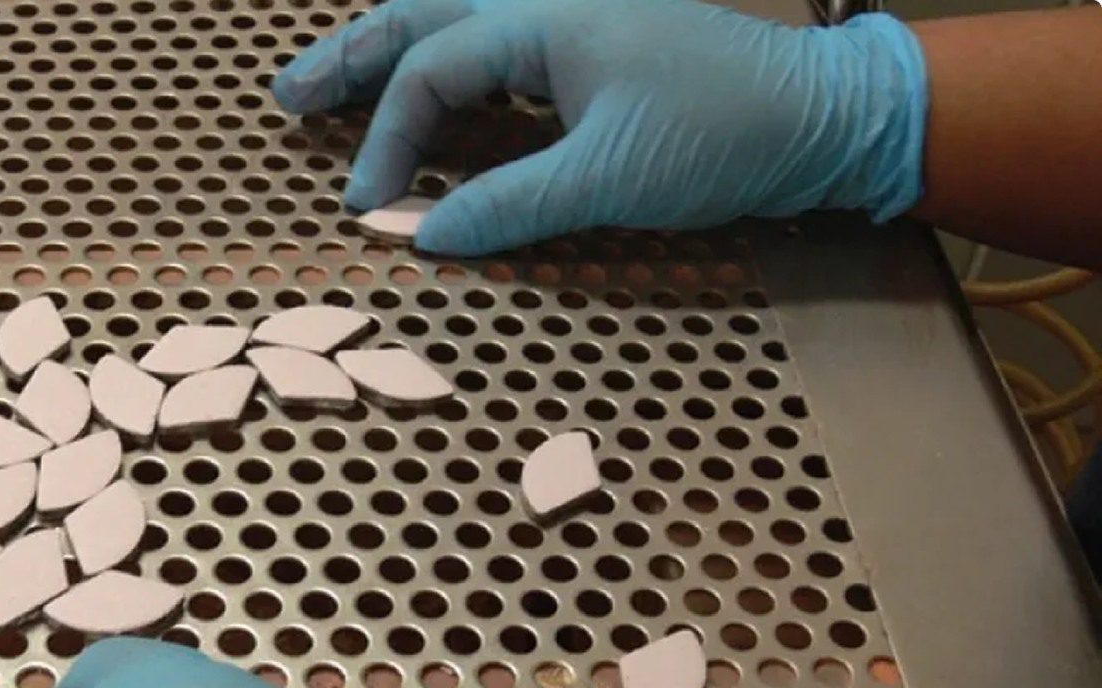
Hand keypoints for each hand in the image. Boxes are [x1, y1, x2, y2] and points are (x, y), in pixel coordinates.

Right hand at [271, 0, 927, 255]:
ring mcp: (571, 18)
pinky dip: (445, 67)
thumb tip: (421, 239)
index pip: (432, 71)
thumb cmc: (722, 133)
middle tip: (288, 96)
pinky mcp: (594, 46)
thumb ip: (507, 206)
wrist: (824, 116)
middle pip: (421, 13)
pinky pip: (494, 43)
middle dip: (349, 55)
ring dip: (390, 51)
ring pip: (454, 19)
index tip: (362, 206)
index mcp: (544, 15)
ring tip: (331, 84)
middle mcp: (547, 1)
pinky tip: (431, 97)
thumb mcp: (609, 179)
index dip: (384, 140)